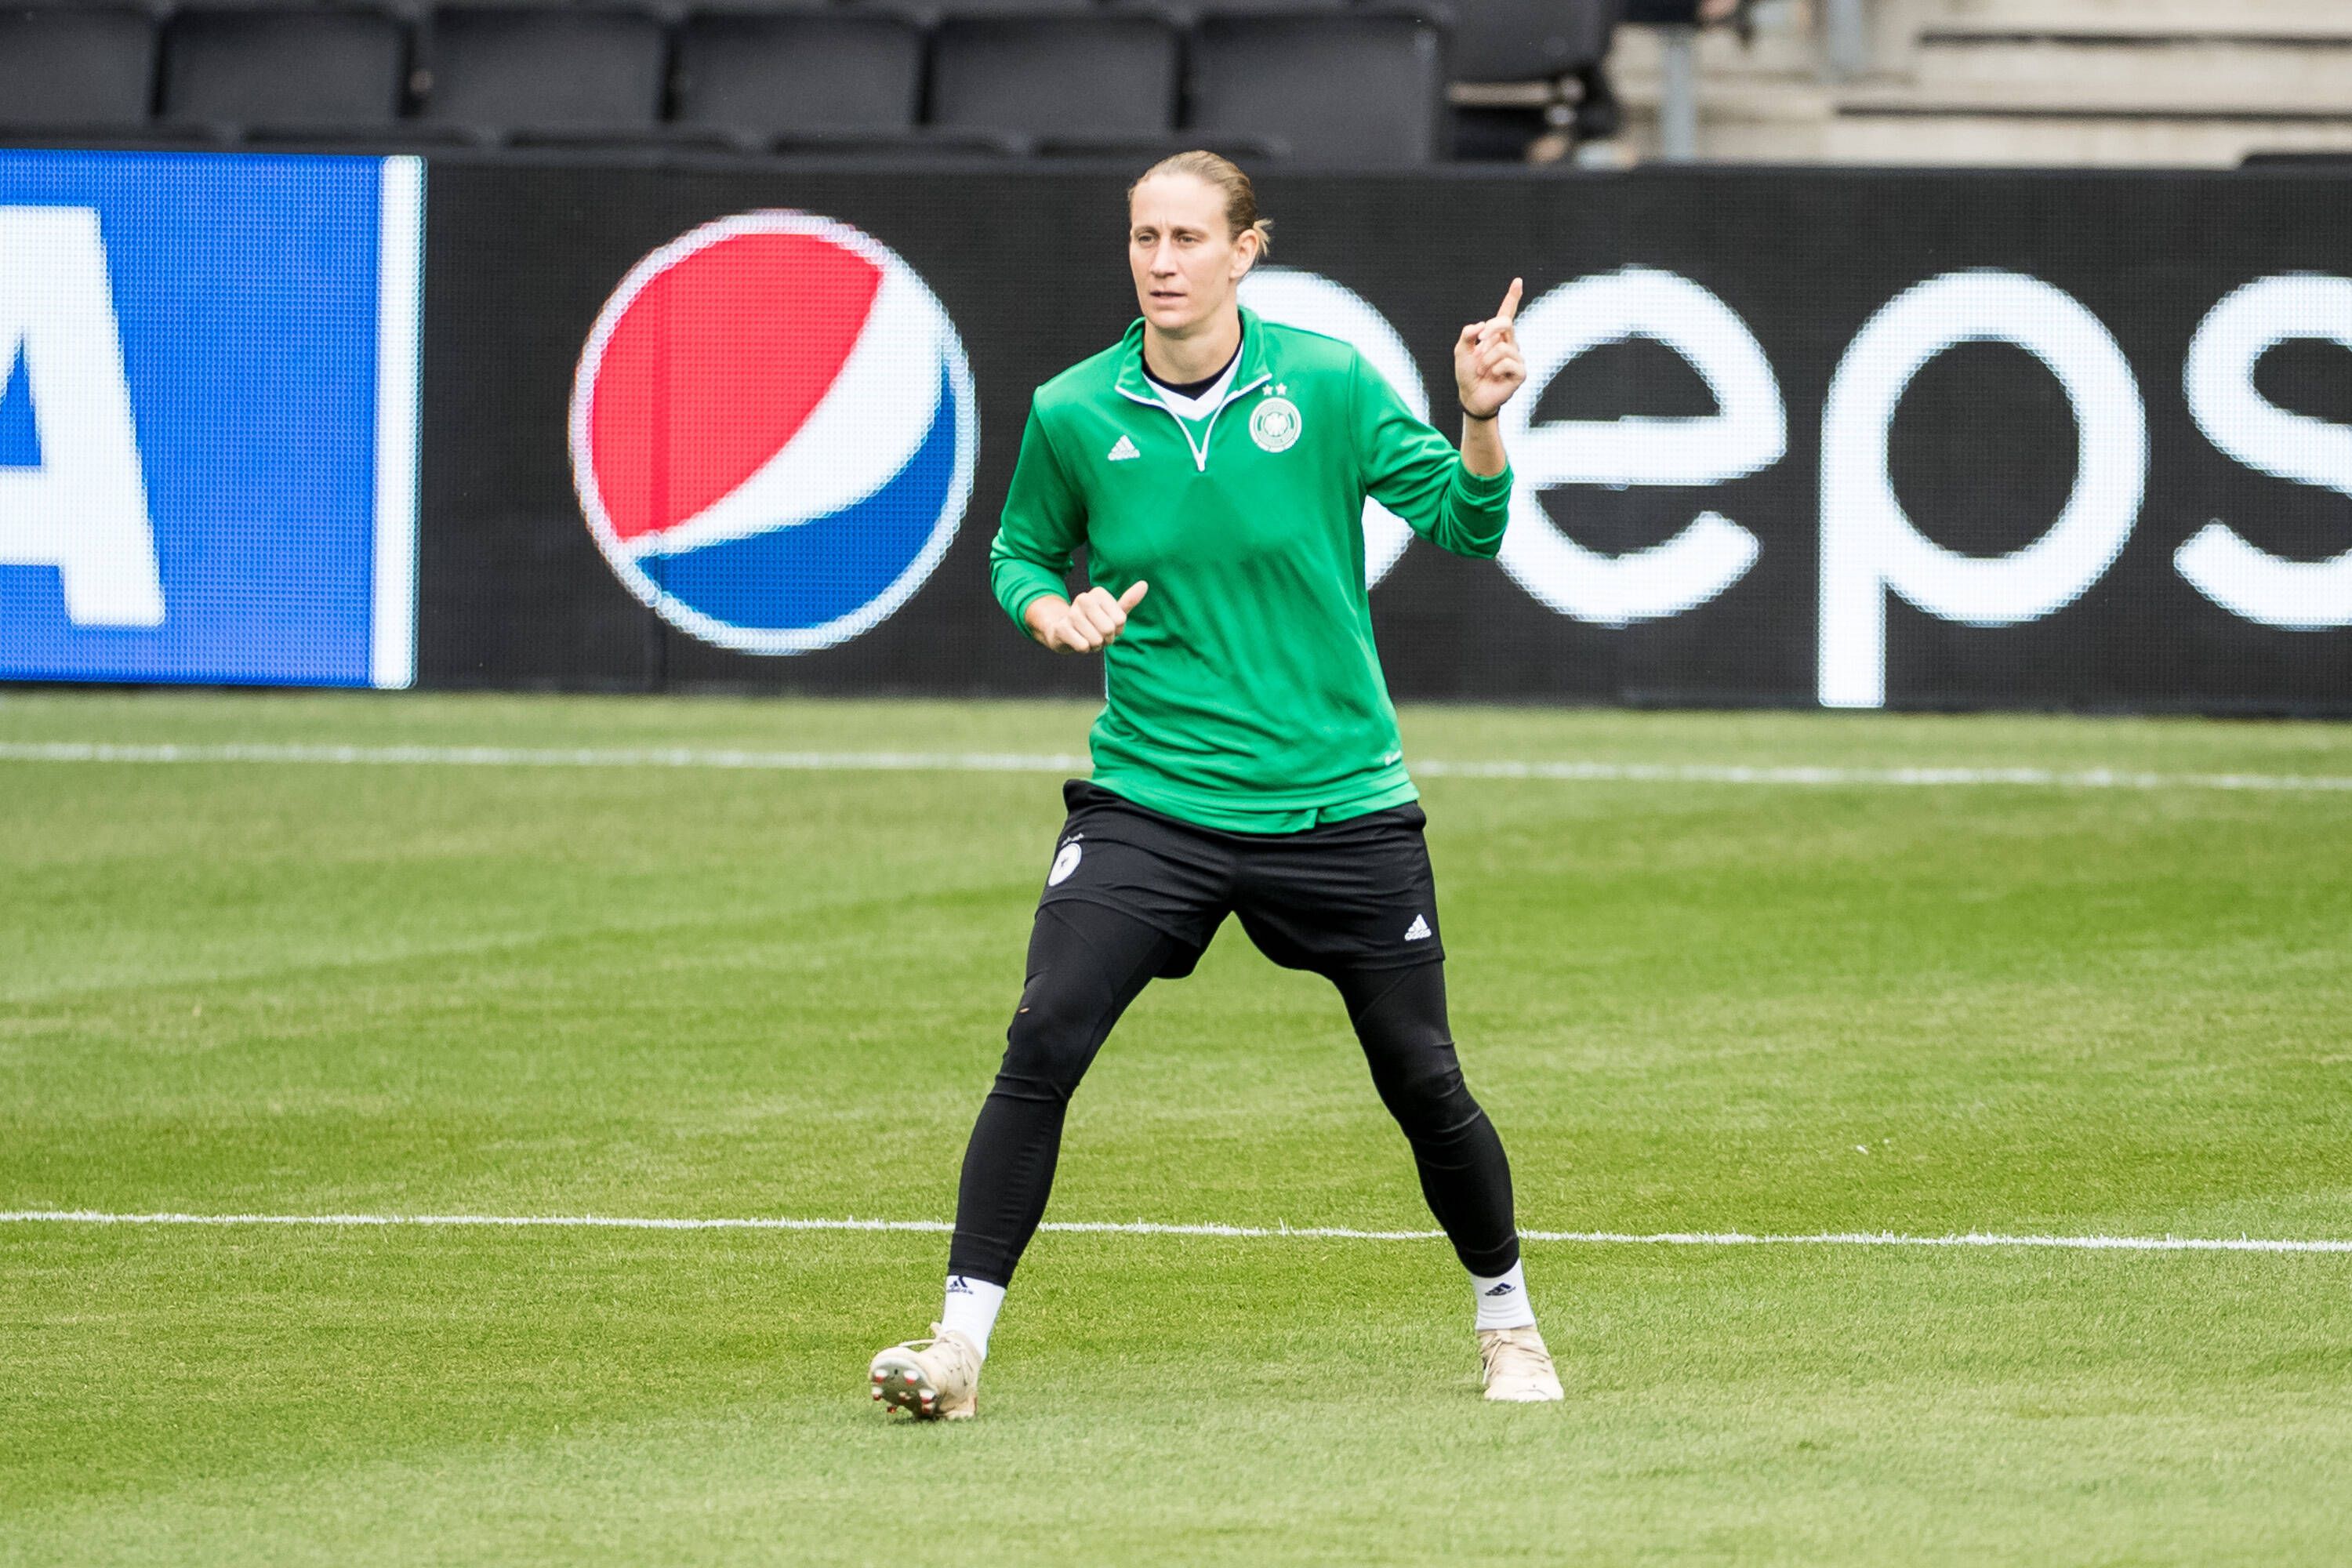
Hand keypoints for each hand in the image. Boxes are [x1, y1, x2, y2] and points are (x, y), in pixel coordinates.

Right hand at [1029, 580, 1148, 653]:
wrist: (1063, 632)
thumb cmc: (1094, 623)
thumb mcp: (1113, 613)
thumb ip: (1128, 601)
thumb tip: (1144, 584)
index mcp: (1098, 593)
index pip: (1120, 620)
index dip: (1117, 630)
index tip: (1108, 626)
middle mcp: (1083, 598)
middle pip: (1109, 629)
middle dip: (1106, 639)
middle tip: (1099, 635)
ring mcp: (1071, 613)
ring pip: (1096, 639)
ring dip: (1095, 645)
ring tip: (1088, 638)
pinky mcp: (1061, 628)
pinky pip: (1083, 645)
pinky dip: (1084, 649)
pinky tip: (1078, 642)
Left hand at [1454, 278, 1526, 420]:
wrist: (1471, 396)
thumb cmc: (1467, 374)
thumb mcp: (1461, 351)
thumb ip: (1468, 334)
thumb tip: (1482, 325)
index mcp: (1496, 336)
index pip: (1506, 313)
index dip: (1512, 297)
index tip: (1517, 281)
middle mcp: (1509, 343)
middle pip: (1506, 322)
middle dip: (1491, 329)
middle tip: (1478, 344)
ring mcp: (1517, 358)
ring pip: (1502, 347)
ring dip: (1486, 360)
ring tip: (1481, 370)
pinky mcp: (1521, 372)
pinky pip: (1508, 362)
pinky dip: (1494, 369)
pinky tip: (1493, 376)